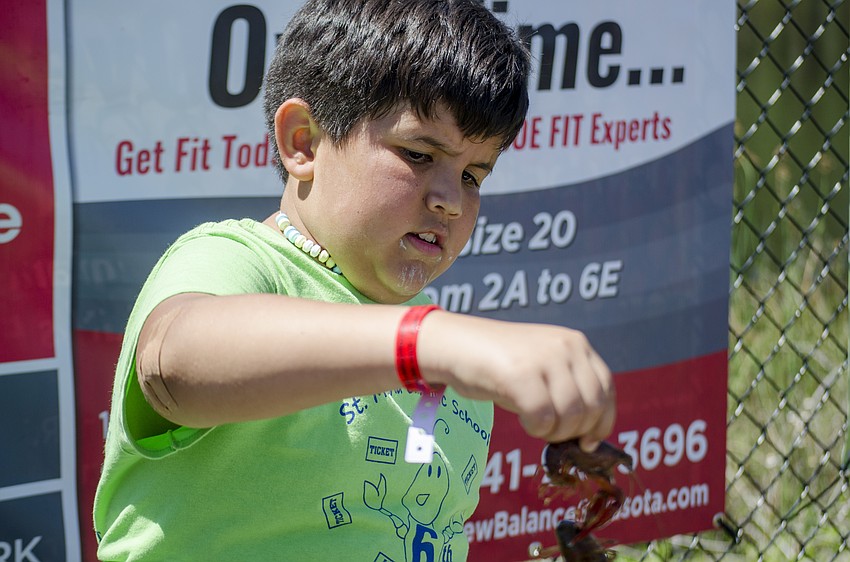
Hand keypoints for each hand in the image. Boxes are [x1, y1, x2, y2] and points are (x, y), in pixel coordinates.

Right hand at [418, 312, 614, 445]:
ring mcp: (544, 359)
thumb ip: (569, 386)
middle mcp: (565, 347)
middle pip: (591, 406)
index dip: (603, 420)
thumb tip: (591, 434)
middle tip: (553, 434)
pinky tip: (523, 420)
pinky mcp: (521, 375)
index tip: (588, 441)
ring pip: (570, 415)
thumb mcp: (543, 365)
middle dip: (575, 431)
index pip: (606, 388)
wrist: (456, 345)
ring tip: (535, 424)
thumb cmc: (499, 363)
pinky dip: (536, 429)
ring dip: (554, 432)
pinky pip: (543, 418)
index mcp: (575, 343)